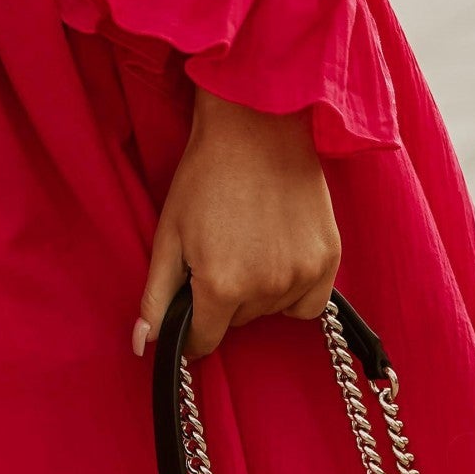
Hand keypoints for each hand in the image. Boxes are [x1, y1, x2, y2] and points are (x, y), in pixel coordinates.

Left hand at [133, 89, 339, 359]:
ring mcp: (303, 275)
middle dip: (222, 300)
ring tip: (247, 243)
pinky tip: (277, 254)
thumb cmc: (204, 177)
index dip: (191, 329)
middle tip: (217, 252)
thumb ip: (156, 296)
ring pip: (270, 312)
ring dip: (257, 293)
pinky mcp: (330, 260)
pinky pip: (308, 303)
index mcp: (221, 286)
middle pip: (237, 323)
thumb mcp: (168, 235)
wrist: (256, 128)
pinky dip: (292, 290)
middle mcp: (266, 289)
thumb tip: (145, 345)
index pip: (204, 341)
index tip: (189, 309)